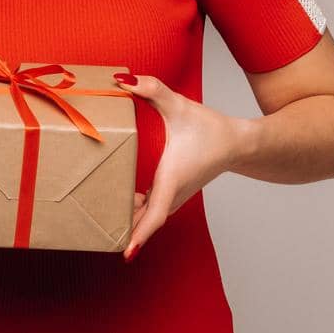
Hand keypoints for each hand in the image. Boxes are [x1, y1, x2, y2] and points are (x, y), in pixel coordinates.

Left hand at [114, 71, 242, 260]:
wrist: (238, 143)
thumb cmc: (211, 128)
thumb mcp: (179, 105)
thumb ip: (152, 89)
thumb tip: (123, 79)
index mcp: (171, 179)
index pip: (154, 216)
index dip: (139, 234)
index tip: (126, 252)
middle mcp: (172, 193)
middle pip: (145, 222)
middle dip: (123, 232)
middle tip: (95, 238)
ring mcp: (174, 197)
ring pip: (148, 218)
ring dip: (129, 224)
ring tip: (100, 227)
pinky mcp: (174, 193)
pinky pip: (152, 211)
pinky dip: (137, 214)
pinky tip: (120, 207)